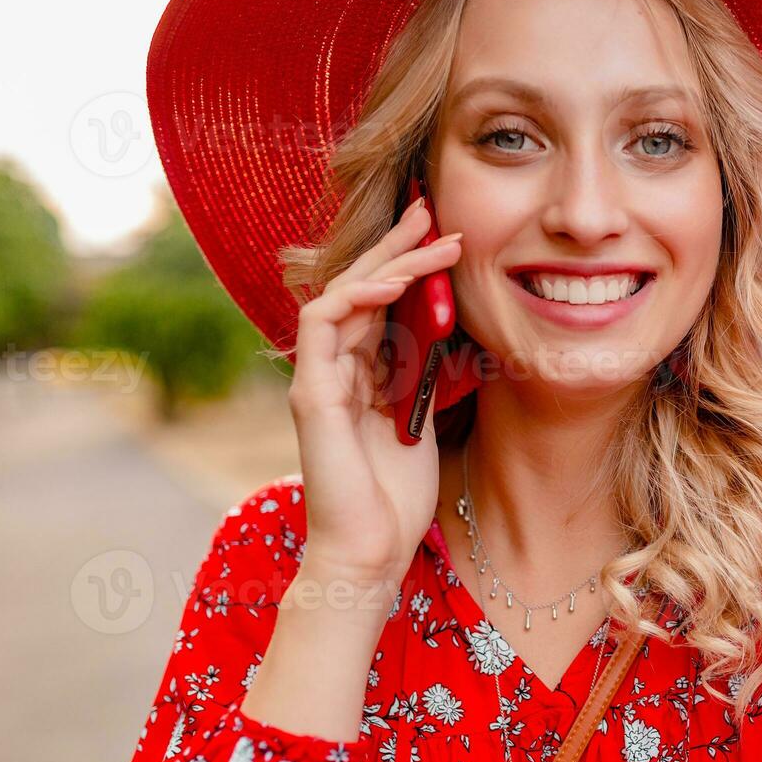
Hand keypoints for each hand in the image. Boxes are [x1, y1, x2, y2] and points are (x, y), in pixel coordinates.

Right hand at [286, 194, 463, 594]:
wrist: (372, 551)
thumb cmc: (397, 497)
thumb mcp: (423, 418)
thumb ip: (423, 375)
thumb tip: (449, 331)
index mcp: (361, 374)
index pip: (380, 302)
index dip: (407, 265)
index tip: (444, 234)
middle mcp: (335, 369)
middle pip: (360, 287)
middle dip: (396, 246)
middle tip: (432, 210)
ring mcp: (319, 378)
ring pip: (344, 296)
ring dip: (388, 264)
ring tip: (431, 241)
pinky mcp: (311, 394)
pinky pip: (323, 325)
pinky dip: (356, 298)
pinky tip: (391, 284)